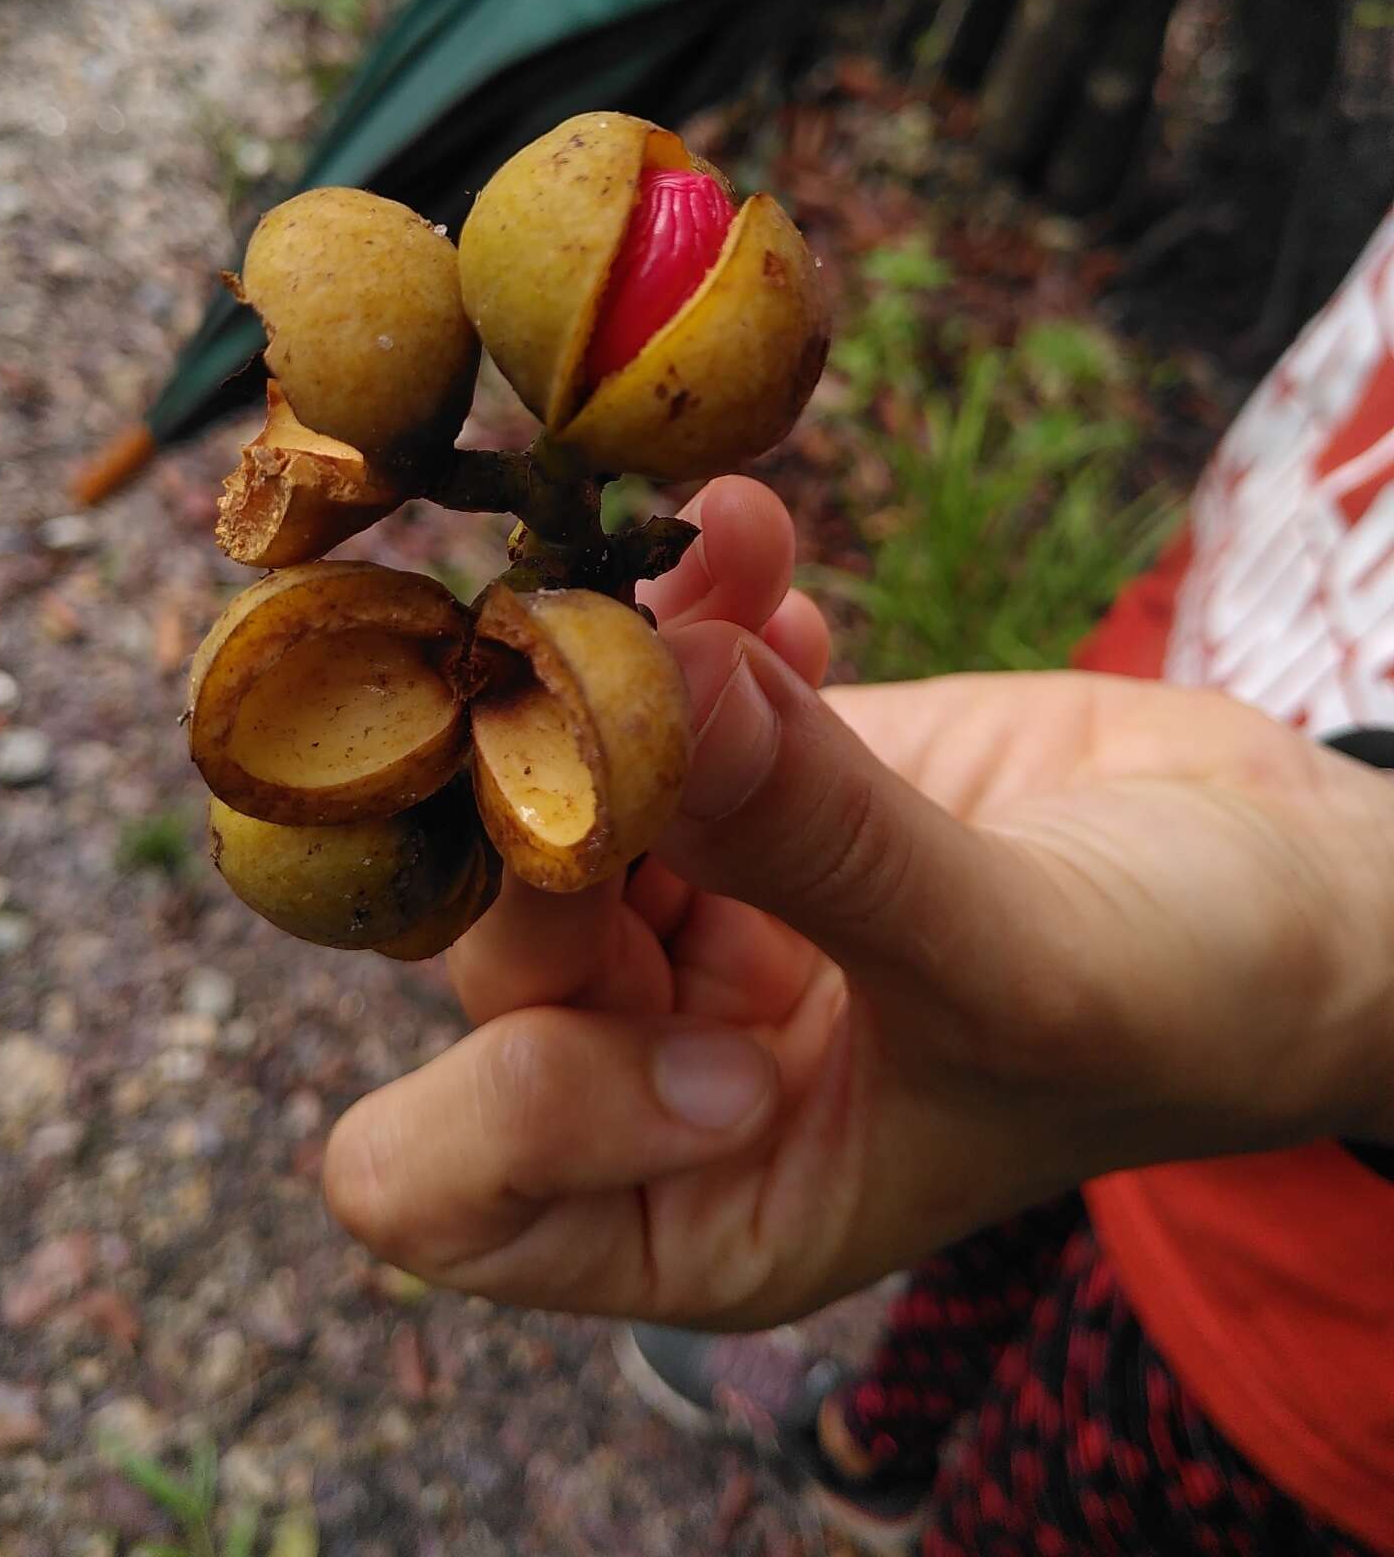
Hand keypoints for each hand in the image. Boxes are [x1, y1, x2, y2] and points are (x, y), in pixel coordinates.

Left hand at [325, 481, 1393, 1328]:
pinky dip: (696, 610)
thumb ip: (825, 851)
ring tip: (715, 580)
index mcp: (698, 1198)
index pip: (460, 1185)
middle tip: (642, 686)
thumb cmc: (1190, 1004)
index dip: (517, 1094)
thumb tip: (647, 687)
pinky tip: (763, 553)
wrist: (1291, 879)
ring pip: (549, 784)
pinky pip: (659, 683)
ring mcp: (698, 899)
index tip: (703, 997)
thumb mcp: (1019, 968)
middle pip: (488, 944)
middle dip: (553, 816)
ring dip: (613, 672)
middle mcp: (657, 1057)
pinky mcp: (748, 771)